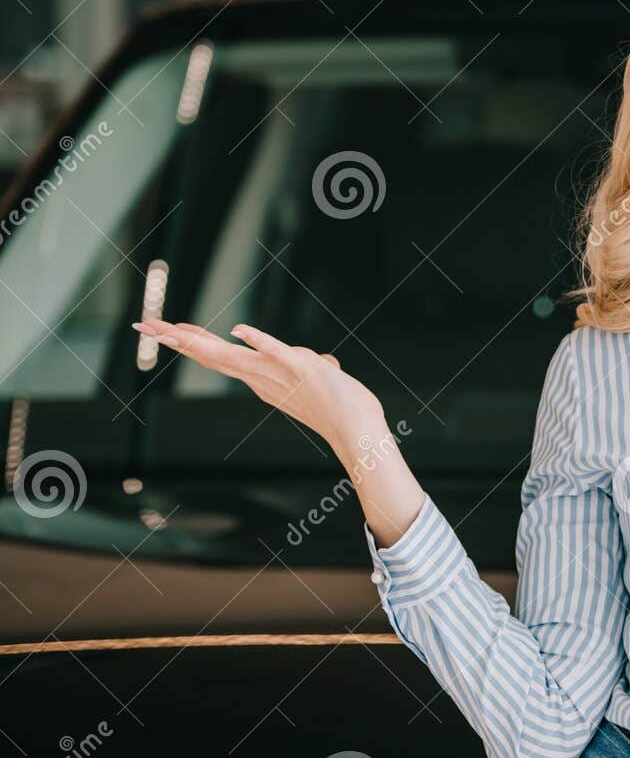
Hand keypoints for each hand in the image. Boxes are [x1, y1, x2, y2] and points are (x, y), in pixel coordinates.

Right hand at [130, 318, 388, 464]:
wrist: (359, 431)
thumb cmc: (341, 409)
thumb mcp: (318, 380)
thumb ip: (314, 369)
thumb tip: (321, 361)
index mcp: (261, 380)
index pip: (219, 357)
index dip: (191, 343)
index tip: (162, 330)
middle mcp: (263, 379)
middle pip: (212, 356)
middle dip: (177, 340)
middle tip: (143, 327)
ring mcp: (280, 375)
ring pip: (232, 357)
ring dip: (202, 342)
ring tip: (172, 329)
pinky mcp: (302, 369)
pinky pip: (277, 353)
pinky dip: (259, 342)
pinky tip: (238, 331)